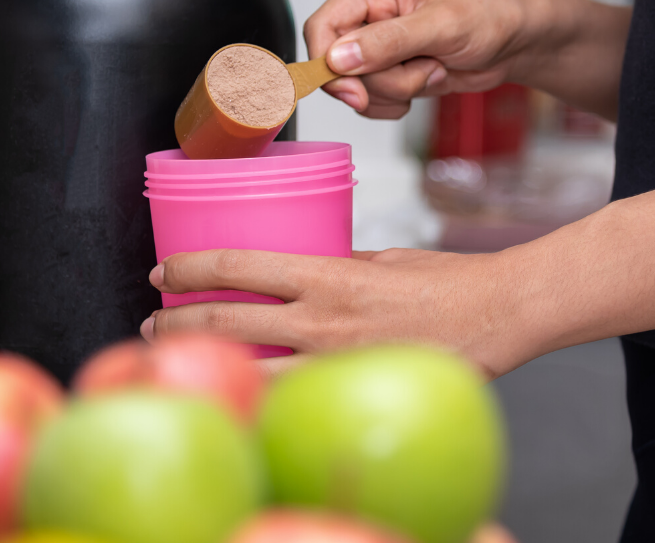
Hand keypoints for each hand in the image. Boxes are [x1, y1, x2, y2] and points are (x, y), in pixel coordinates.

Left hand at [141, 248, 532, 379]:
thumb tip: (301, 281)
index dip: (190, 268)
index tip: (164, 271)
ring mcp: (337, 362)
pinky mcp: (355, 390)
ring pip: (249, 368)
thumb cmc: (449, 282)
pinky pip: (293, 395)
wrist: (499, 315)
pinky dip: (259, 389)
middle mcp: (324, 320)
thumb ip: (336, 269)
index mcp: (329, 275)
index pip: (238, 265)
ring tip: (178, 355)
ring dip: (206, 359)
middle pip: (227, 320)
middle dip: (178, 321)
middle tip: (155, 322)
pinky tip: (243, 386)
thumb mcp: (383, 259)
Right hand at [304, 0, 534, 118]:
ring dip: (395, 92)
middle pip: (337, 66)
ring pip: (356, 89)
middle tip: (421, 69)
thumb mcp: (442, 26)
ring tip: (432, 69)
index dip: (328, 62)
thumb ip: (389, 41)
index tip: (353, 90)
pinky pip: (372, 103)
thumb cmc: (489, 16)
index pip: (322, 26)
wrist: (515, 43)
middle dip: (379, 81)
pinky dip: (396, 104)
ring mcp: (378, 47)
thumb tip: (340, 57)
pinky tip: (426, 83)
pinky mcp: (390, 73)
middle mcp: (370, 16)